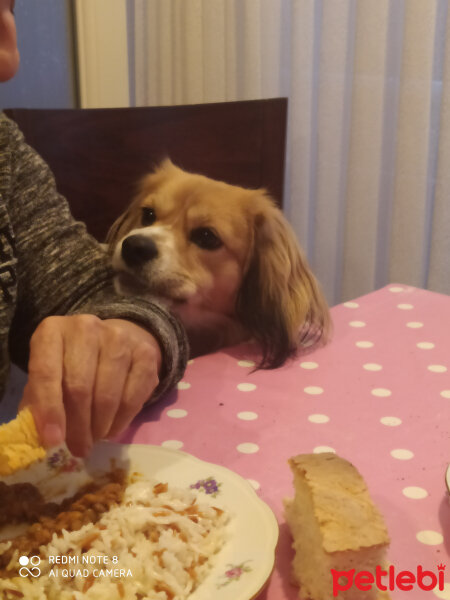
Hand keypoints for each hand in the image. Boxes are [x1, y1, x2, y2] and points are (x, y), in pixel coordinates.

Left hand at [19, 315, 161, 456]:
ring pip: (108, 395)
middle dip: (78, 426)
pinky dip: (122, 421)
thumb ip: (38, 403)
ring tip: (95, 437)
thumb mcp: (48, 377)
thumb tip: (43, 437)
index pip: (46, 371)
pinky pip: (133, 397)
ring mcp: (119, 337)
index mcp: (52, 331)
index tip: (53, 440)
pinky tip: (112, 428)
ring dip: (100, 426)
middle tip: (78, 448)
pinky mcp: (146, 353)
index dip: (49, 409)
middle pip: (80, 386)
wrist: (113, 342)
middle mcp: (86, 327)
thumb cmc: (71, 365)